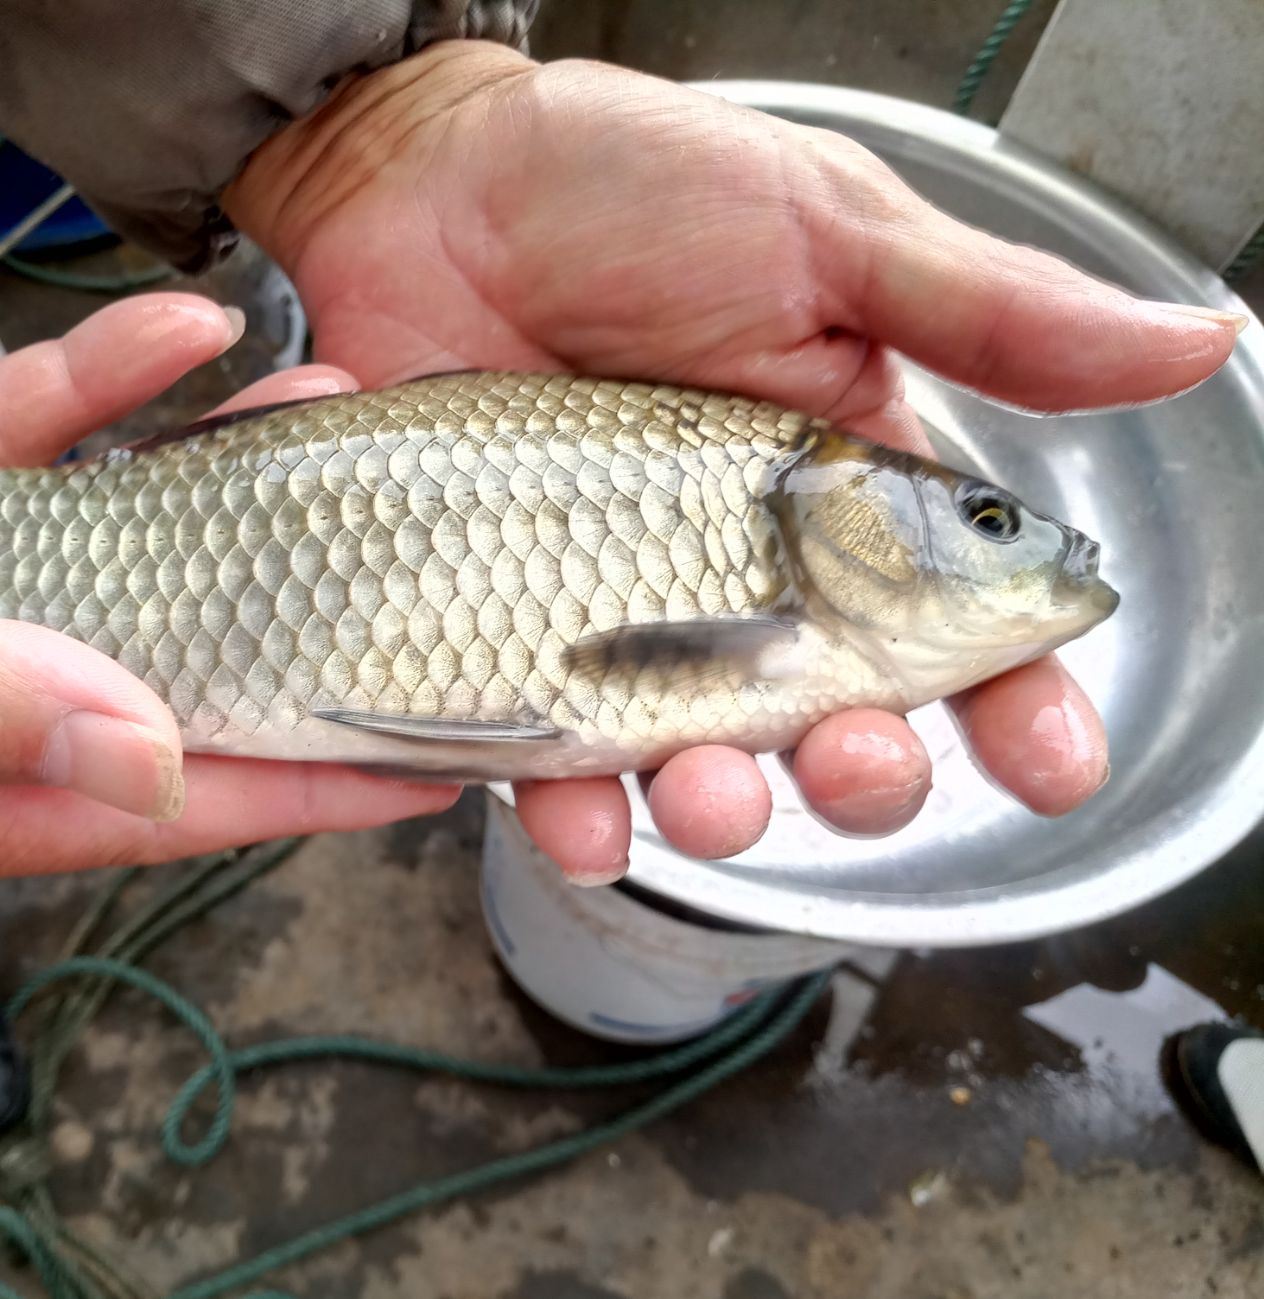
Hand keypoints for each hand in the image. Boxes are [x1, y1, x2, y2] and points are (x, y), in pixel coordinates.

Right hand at [0, 295, 455, 914]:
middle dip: (285, 629)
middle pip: (154, 672)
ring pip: (106, 543)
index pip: (141, 800)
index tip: (414, 760)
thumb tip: (138, 750)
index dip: (282, 781)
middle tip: (421, 584)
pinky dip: (92, 387)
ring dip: (218, 485)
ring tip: (329, 418)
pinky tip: (180, 331)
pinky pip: (16, 439)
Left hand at [224, 41, 1246, 882]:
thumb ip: (989, 314)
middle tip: (857, 758)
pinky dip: (544, 797)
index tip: (1049, 763)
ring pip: (685, 759)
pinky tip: (561, 809)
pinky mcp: (494, 626)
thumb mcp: (822, 232)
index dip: (1015, 705)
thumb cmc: (623, 186)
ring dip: (715, 811)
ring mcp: (608, 612)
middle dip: (861, 772)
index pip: (952, 627)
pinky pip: (527, 742)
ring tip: (711, 797)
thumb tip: (1194, 341)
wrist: (425, 181)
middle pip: (828, 721)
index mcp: (837, 497)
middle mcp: (732, 576)